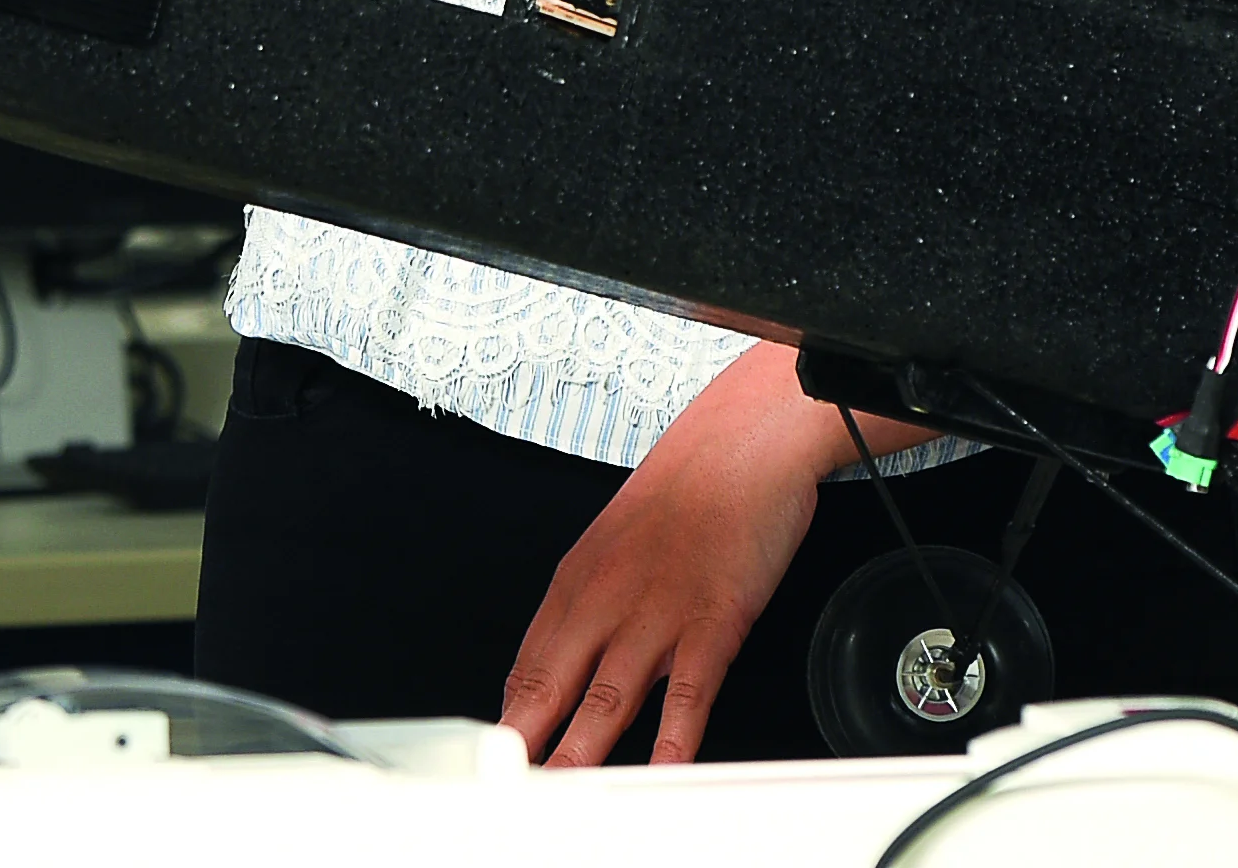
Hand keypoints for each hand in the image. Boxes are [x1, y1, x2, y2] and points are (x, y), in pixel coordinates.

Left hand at [497, 349, 883, 766]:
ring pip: (608, 696)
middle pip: (552, 687)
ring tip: (565, 792)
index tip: (499, 765)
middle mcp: (604, 600)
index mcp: (575, 584)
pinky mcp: (710, 618)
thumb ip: (590, 610)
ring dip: (583, 753)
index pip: (526, 668)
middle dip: (528, 746)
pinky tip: (663, 769)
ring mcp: (655, 612)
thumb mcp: (614, 548)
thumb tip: (567, 666)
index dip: (510, 722)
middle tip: (511, 789)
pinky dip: (673, 737)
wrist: (738, 445)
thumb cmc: (683, 495)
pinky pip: (687, 691)